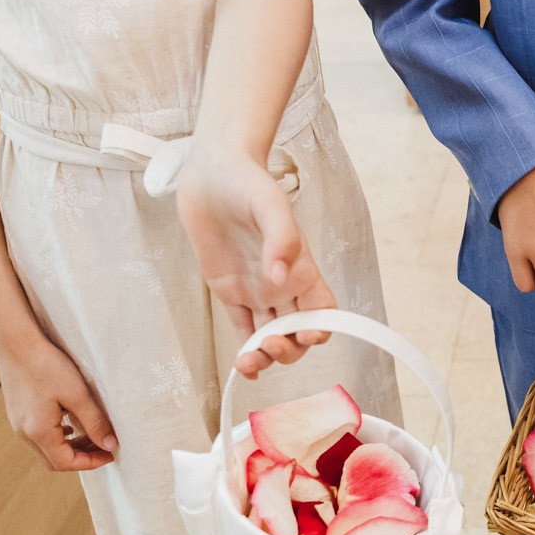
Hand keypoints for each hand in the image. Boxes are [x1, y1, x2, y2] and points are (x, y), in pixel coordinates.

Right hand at [0, 332, 117, 471]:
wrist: (16, 343)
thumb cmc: (47, 366)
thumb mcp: (78, 395)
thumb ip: (95, 423)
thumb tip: (110, 445)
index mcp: (39, 432)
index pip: (66, 463)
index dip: (91, 462)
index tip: (110, 454)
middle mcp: (24, 433)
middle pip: (55, 461)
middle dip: (81, 458)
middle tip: (103, 447)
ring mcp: (18, 424)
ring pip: (47, 450)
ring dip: (70, 448)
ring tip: (92, 436)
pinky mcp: (17, 414)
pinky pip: (39, 436)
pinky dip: (58, 438)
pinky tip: (71, 426)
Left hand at [176, 143, 337, 377]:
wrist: (210, 171)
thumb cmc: (246, 181)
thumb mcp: (269, 204)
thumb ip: (280, 239)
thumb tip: (281, 279)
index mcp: (301, 267)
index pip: (324, 310)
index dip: (321, 328)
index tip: (306, 333)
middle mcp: (283, 284)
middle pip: (298, 332)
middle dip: (289, 348)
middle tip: (270, 345)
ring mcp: (257, 290)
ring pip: (271, 336)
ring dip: (265, 357)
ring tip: (248, 362)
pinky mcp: (231, 292)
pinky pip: (243, 329)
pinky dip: (246, 350)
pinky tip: (242, 364)